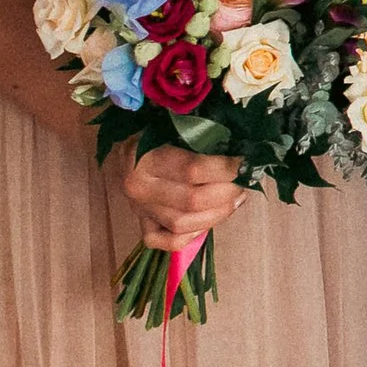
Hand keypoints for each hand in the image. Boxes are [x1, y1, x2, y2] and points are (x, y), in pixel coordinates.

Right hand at [121, 143, 249, 251]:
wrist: (122, 151)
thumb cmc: (152, 133)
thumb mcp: (170, 125)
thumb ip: (198, 136)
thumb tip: (238, 148)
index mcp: (144, 157)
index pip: (193, 169)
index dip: (226, 169)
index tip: (244, 162)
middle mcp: (139, 188)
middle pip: (192, 200)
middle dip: (227, 193)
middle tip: (243, 182)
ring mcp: (139, 210)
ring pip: (183, 224)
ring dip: (218, 214)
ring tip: (235, 199)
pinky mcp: (142, 225)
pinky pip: (169, 242)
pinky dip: (192, 237)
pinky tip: (208, 221)